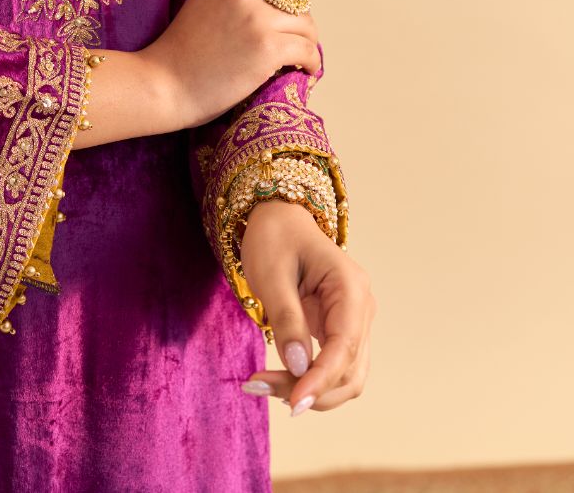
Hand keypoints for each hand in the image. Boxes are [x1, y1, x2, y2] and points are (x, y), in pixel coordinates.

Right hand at [144, 0, 322, 129]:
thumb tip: (277, 10)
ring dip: (307, 44)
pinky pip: (308, 50)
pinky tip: (305, 73)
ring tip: (301, 61)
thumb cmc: (180, 56)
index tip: (285, 19)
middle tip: (296, 45)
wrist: (162, 85)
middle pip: (294, 0)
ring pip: (306, 25)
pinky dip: (312, 63)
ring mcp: (256, 17)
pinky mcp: (268, 46)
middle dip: (298, 23)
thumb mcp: (203, 7)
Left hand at [237, 199, 375, 414]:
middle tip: (260, 387)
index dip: (320, 380)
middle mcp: (362, 306)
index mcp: (350, 286)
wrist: (278, 218)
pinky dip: (310, 379)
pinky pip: (335, 365)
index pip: (344, 347)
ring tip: (264, 385)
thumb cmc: (274, 238)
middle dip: (310, 389)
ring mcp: (356, 320)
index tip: (292, 402)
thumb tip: (300, 367)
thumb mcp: (272, 274)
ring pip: (347, 376)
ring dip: (311, 390)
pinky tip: (279, 379)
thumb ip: (287, 319)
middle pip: (349, 370)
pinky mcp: (342, 329)